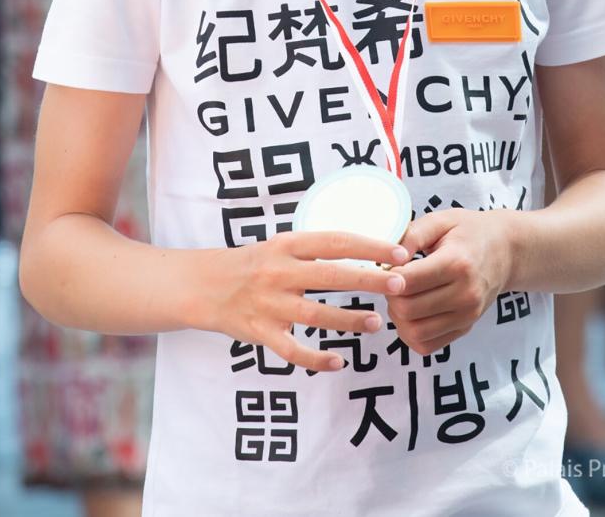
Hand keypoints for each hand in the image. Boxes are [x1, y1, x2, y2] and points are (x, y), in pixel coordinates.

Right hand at [198, 231, 408, 372]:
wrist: (203, 285)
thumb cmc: (252, 263)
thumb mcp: (280, 245)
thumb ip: (315, 249)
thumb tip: (364, 249)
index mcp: (287, 244)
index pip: (336, 241)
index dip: (370, 246)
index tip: (399, 252)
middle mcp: (279, 272)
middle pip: (331, 276)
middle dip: (369, 280)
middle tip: (400, 284)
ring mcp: (269, 304)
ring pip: (316, 315)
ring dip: (349, 320)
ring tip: (377, 323)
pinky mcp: (260, 333)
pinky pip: (292, 351)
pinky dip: (316, 359)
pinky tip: (339, 362)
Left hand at [385, 209, 513, 356]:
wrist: (505, 250)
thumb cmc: (469, 232)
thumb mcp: (441, 220)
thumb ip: (412, 235)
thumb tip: (386, 258)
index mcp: (457, 263)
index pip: (408, 282)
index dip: (387, 275)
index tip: (387, 265)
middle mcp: (465, 294)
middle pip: (407, 309)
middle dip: (391, 295)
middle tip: (393, 280)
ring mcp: (467, 315)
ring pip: (414, 332)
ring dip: (398, 317)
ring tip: (402, 295)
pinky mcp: (465, 328)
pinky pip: (426, 345)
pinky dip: (411, 333)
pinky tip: (412, 312)